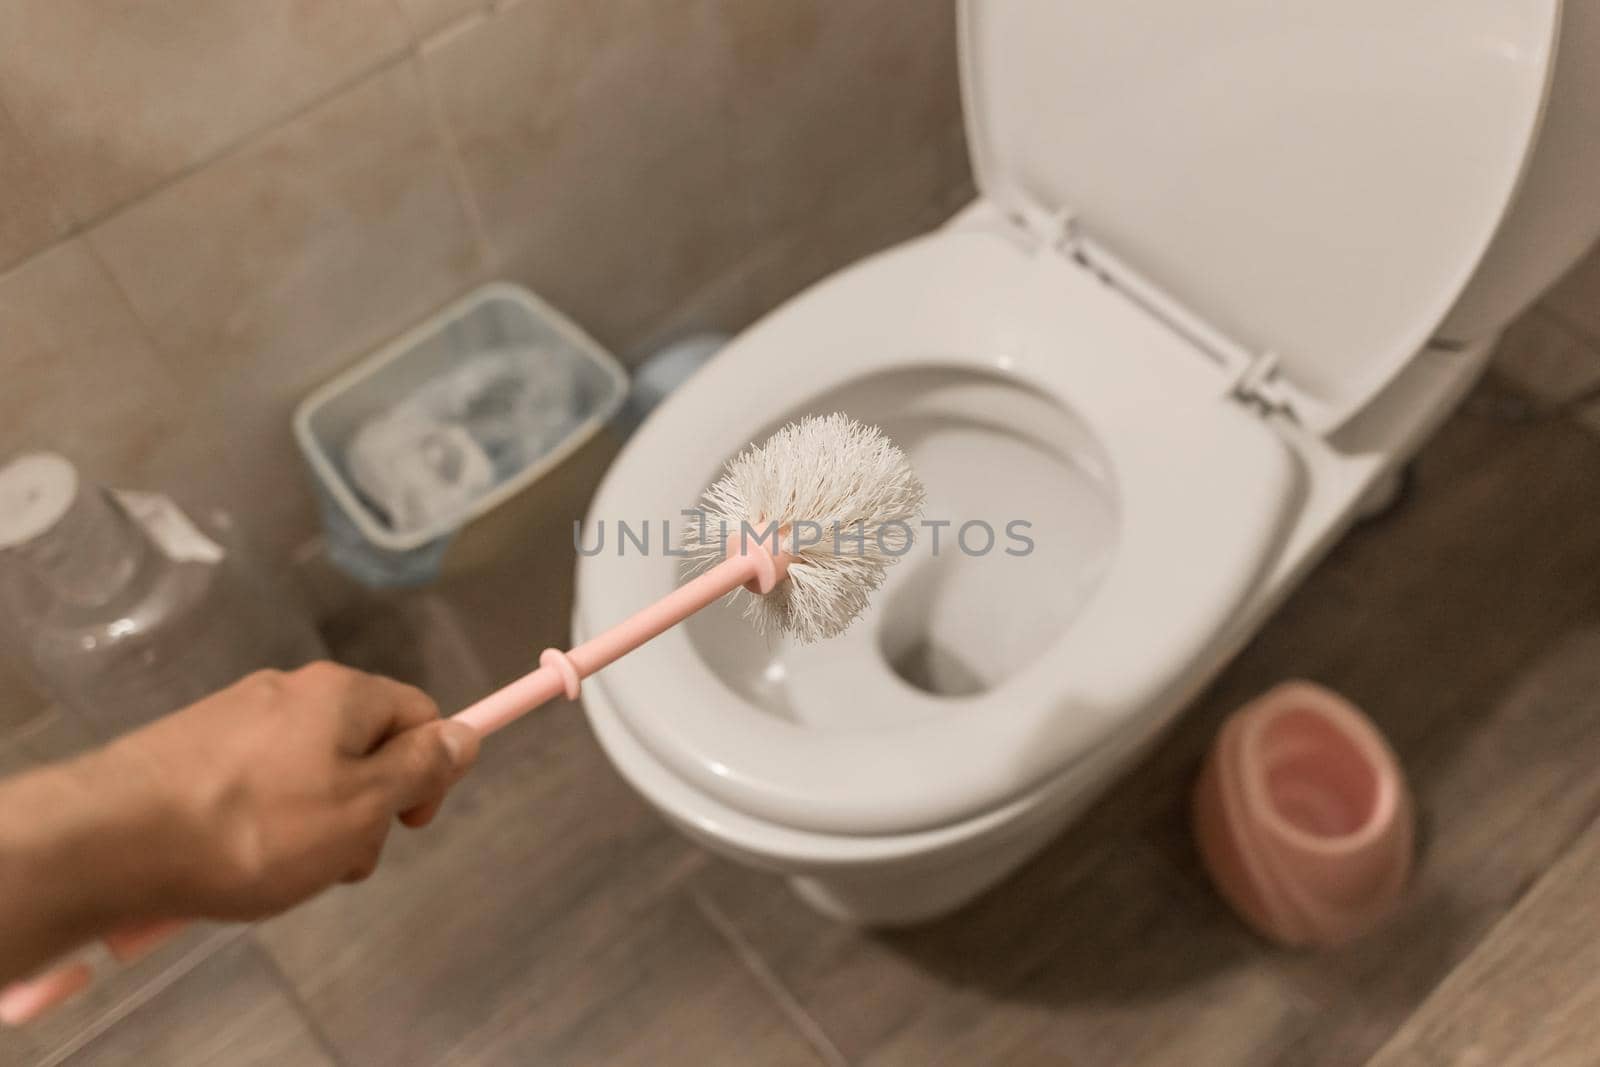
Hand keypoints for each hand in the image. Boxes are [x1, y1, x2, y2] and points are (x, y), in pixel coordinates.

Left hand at [83, 661, 480, 920]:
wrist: (110, 841)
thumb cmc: (253, 829)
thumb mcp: (362, 808)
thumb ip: (420, 770)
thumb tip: (466, 734)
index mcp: (342, 694)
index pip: (420, 714)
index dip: (431, 769)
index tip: (411, 824)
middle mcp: (290, 690)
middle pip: (362, 744)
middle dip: (366, 806)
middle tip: (341, 861)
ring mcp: (236, 715)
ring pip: (308, 768)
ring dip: (314, 821)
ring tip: (281, 870)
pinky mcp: (193, 746)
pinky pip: (256, 781)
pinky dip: (262, 820)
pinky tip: (236, 860)